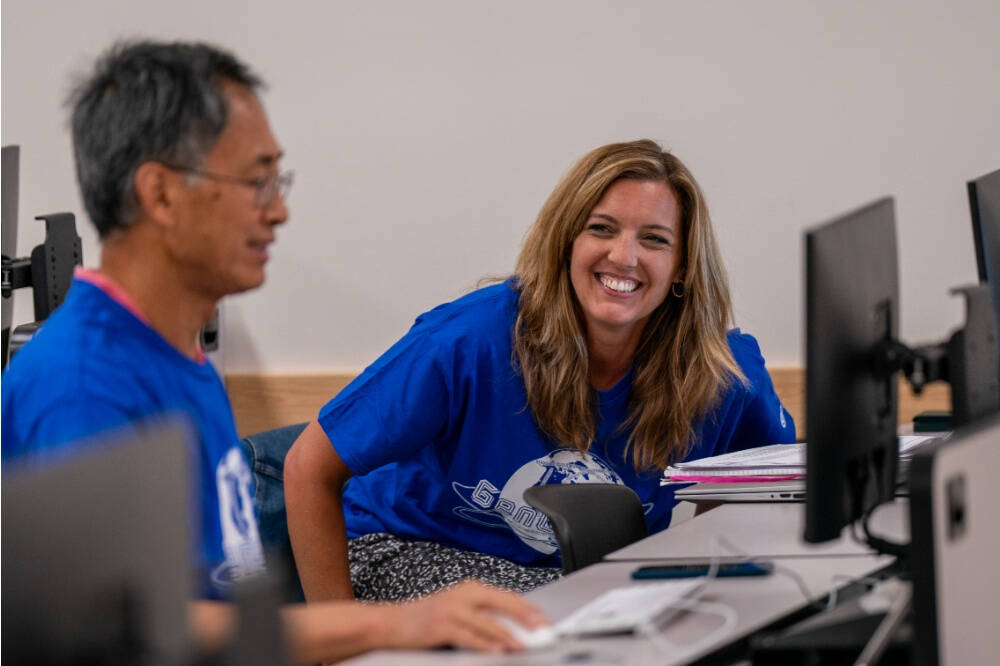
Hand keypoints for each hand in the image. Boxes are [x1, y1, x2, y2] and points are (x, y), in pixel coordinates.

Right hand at [380, 580, 548, 652]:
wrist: (391, 623)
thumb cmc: (427, 619)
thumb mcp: (458, 611)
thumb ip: (483, 616)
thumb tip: (516, 629)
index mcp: (471, 589)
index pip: (507, 596)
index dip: (527, 608)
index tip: (544, 621)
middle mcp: (463, 594)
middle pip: (501, 602)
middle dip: (524, 616)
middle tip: (541, 629)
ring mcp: (451, 609)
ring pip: (486, 621)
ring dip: (507, 634)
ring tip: (522, 644)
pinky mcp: (441, 625)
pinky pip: (468, 635)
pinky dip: (483, 643)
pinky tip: (496, 650)